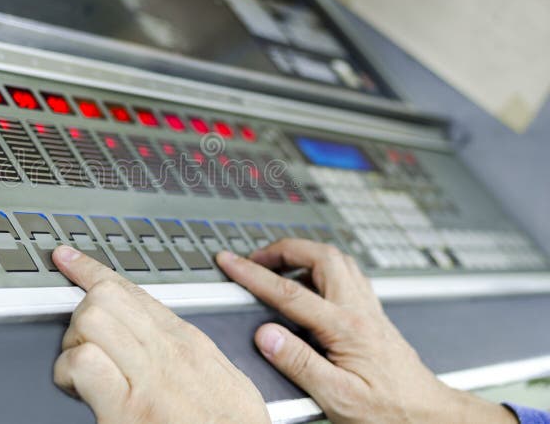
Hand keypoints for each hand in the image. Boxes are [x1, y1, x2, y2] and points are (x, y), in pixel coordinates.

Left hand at [51, 245, 269, 423]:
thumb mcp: (225, 381)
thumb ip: (192, 355)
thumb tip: (169, 342)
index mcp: (188, 343)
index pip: (133, 291)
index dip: (92, 271)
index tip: (70, 260)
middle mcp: (168, 351)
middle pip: (106, 296)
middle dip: (82, 315)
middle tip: (82, 346)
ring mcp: (148, 377)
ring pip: (91, 319)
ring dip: (72, 344)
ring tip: (81, 374)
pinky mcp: (128, 409)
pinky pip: (82, 363)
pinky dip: (67, 374)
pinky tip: (78, 392)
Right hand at [217, 239, 516, 423]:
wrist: (427, 415)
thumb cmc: (387, 411)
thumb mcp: (337, 397)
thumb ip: (298, 363)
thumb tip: (266, 335)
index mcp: (346, 328)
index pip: (289, 292)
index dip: (253, 274)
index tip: (230, 262)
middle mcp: (359, 309)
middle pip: (319, 256)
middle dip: (283, 249)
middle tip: (256, 258)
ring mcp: (368, 309)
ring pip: (336, 259)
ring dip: (304, 254)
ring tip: (279, 264)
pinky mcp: (374, 315)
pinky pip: (347, 273)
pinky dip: (322, 267)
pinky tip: (312, 282)